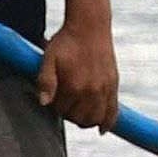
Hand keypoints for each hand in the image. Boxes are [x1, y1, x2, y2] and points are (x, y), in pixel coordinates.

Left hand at [34, 13, 120, 131]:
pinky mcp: (114, 85)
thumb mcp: (48, 58)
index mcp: (74, 87)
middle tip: (64, 102)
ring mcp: (105, 89)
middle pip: (78, 118)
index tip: (52, 96)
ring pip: (95, 119)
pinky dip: (108, 122)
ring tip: (77, 112)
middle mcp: (92, 91)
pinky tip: (102, 130)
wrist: (90, 26)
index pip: (61, 111)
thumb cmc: (65, 42)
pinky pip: (114, 111)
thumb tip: (43, 103)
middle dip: (68, 114)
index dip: (54, 106)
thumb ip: (45, 81)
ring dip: (85, 120)